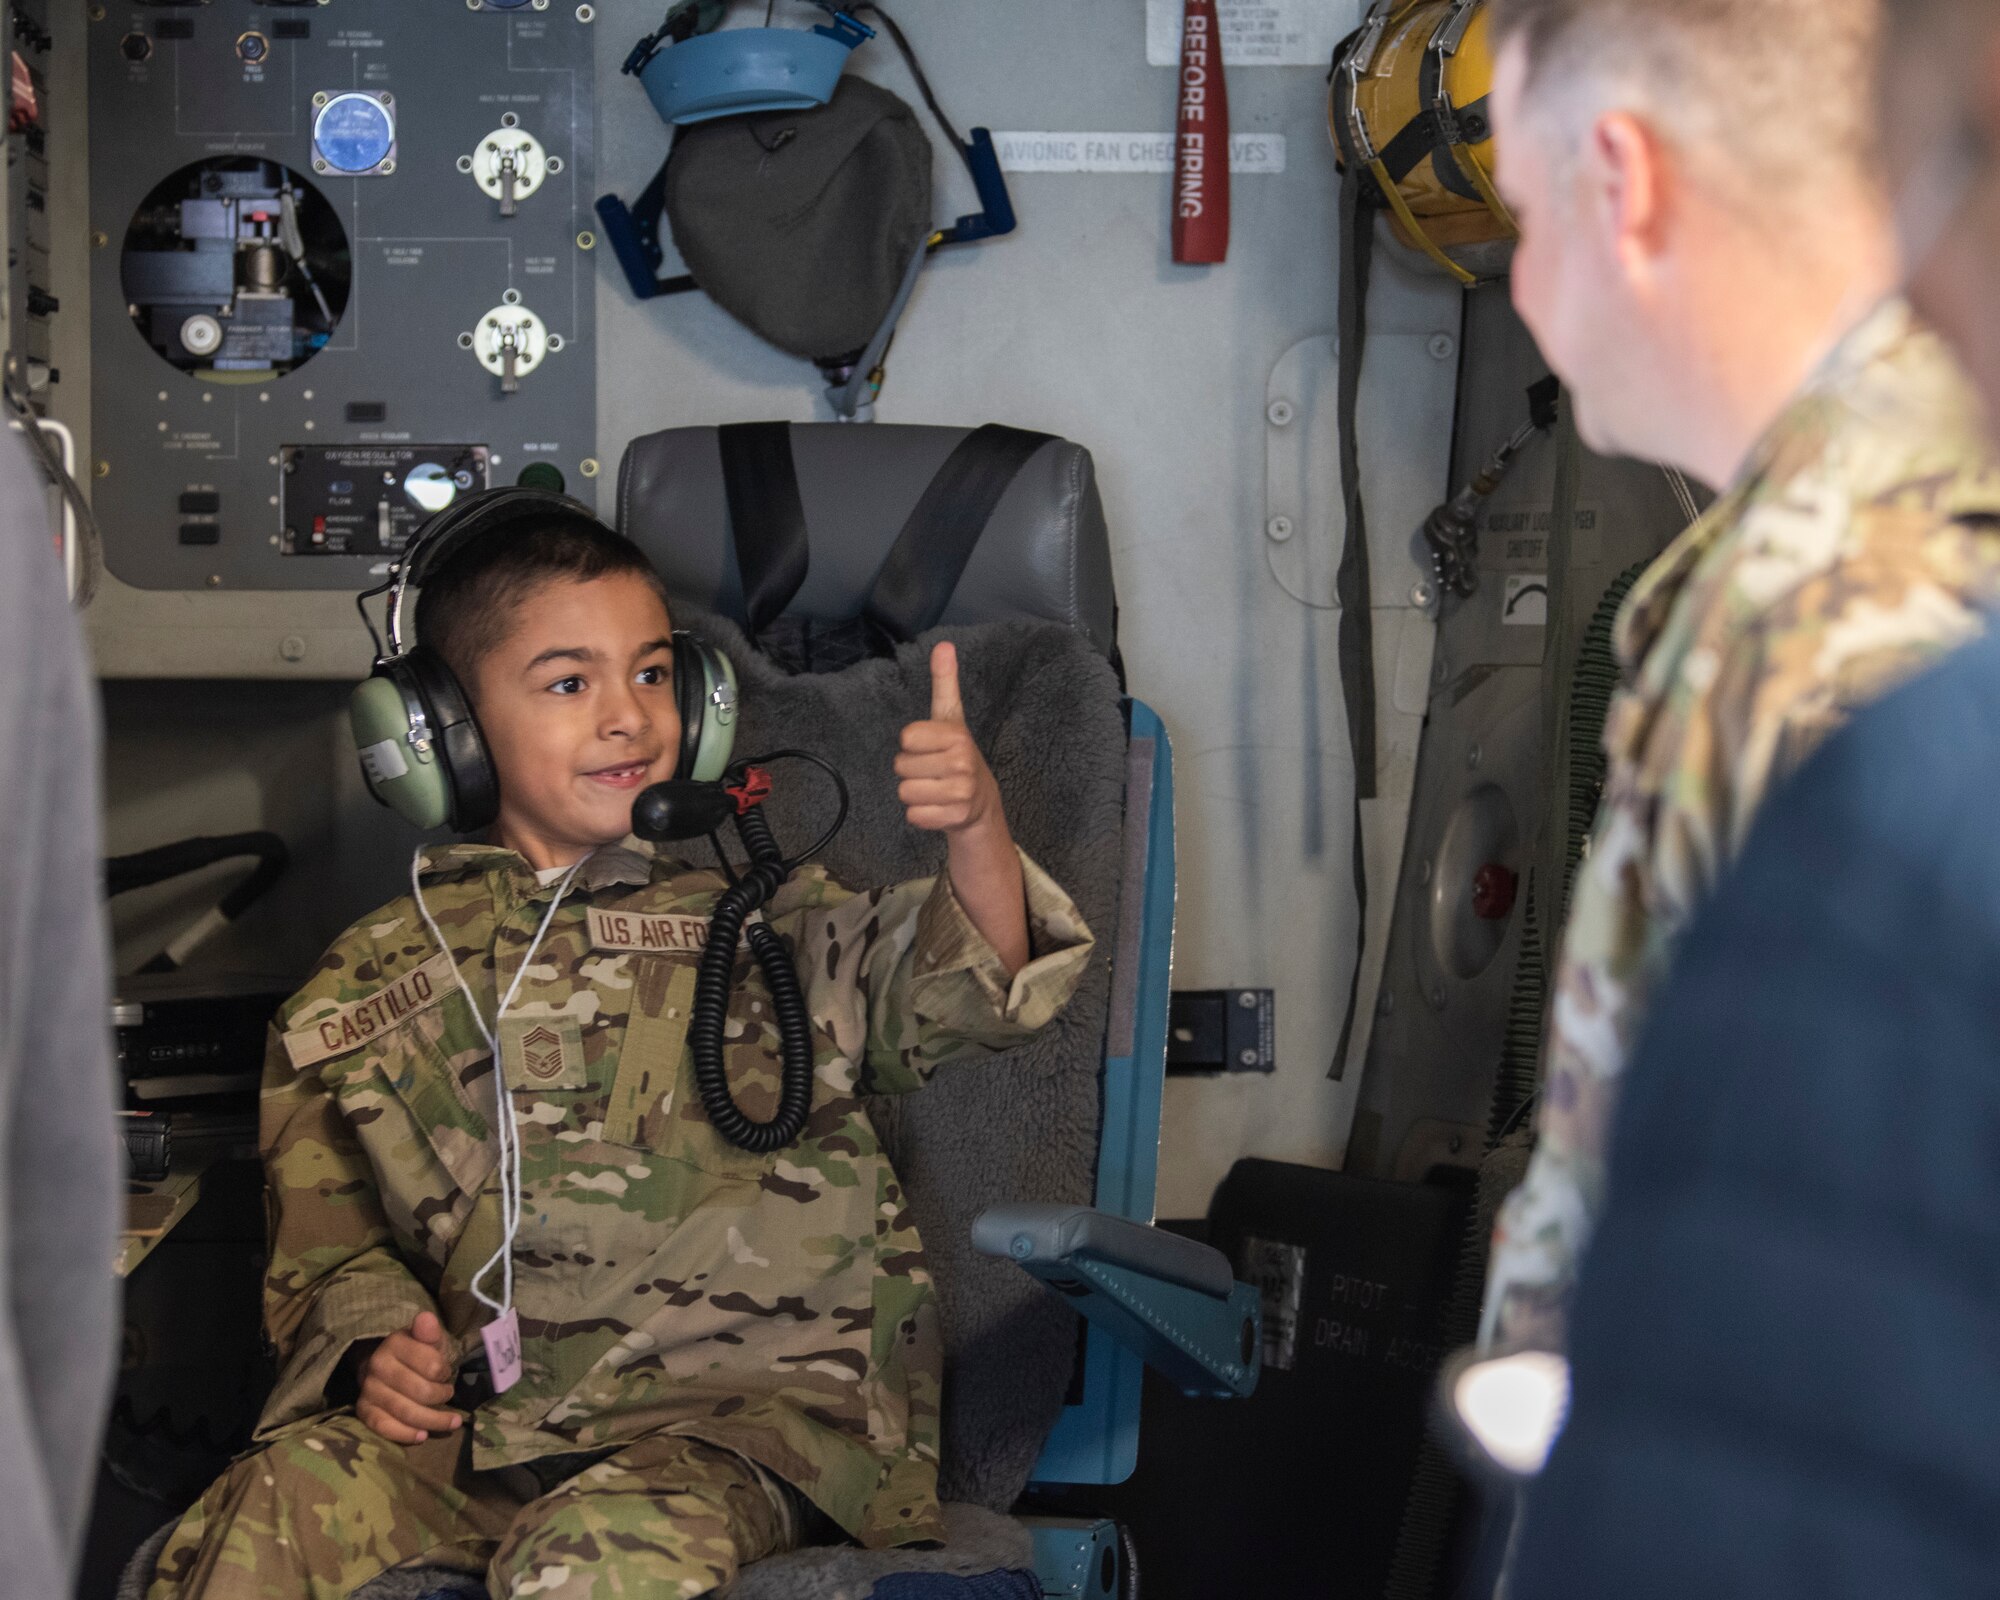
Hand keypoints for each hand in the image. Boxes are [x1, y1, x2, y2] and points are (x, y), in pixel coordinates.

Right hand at [356, 1310, 461, 1444]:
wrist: (387, 1365)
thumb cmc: (417, 1352)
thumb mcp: (429, 1339)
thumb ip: (430, 1332)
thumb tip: (426, 1318)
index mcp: (395, 1343)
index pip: (431, 1365)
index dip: (445, 1373)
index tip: (447, 1373)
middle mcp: (377, 1365)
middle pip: (420, 1392)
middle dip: (441, 1396)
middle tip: (448, 1394)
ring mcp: (368, 1389)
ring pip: (405, 1412)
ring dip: (433, 1420)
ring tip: (451, 1421)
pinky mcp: (364, 1410)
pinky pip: (383, 1427)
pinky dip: (405, 1434)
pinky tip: (423, 1436)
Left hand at [897, 643, 1002, 836]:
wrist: (981, 802)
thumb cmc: (957, 755)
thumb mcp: (952, 718)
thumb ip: (945, 683)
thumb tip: (943, 645)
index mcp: (957, 736)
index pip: (906, 738)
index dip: (912, 744)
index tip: (929, 747)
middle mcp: (962, 763)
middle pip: (901, 766)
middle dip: (912, 770)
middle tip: (933, 771)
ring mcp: (960, 792)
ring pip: (905, 792)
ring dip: (914, 793)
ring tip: (935, 789)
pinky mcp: (955, 817)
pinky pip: (913, 815)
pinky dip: (920, 814)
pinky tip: (938, 807)